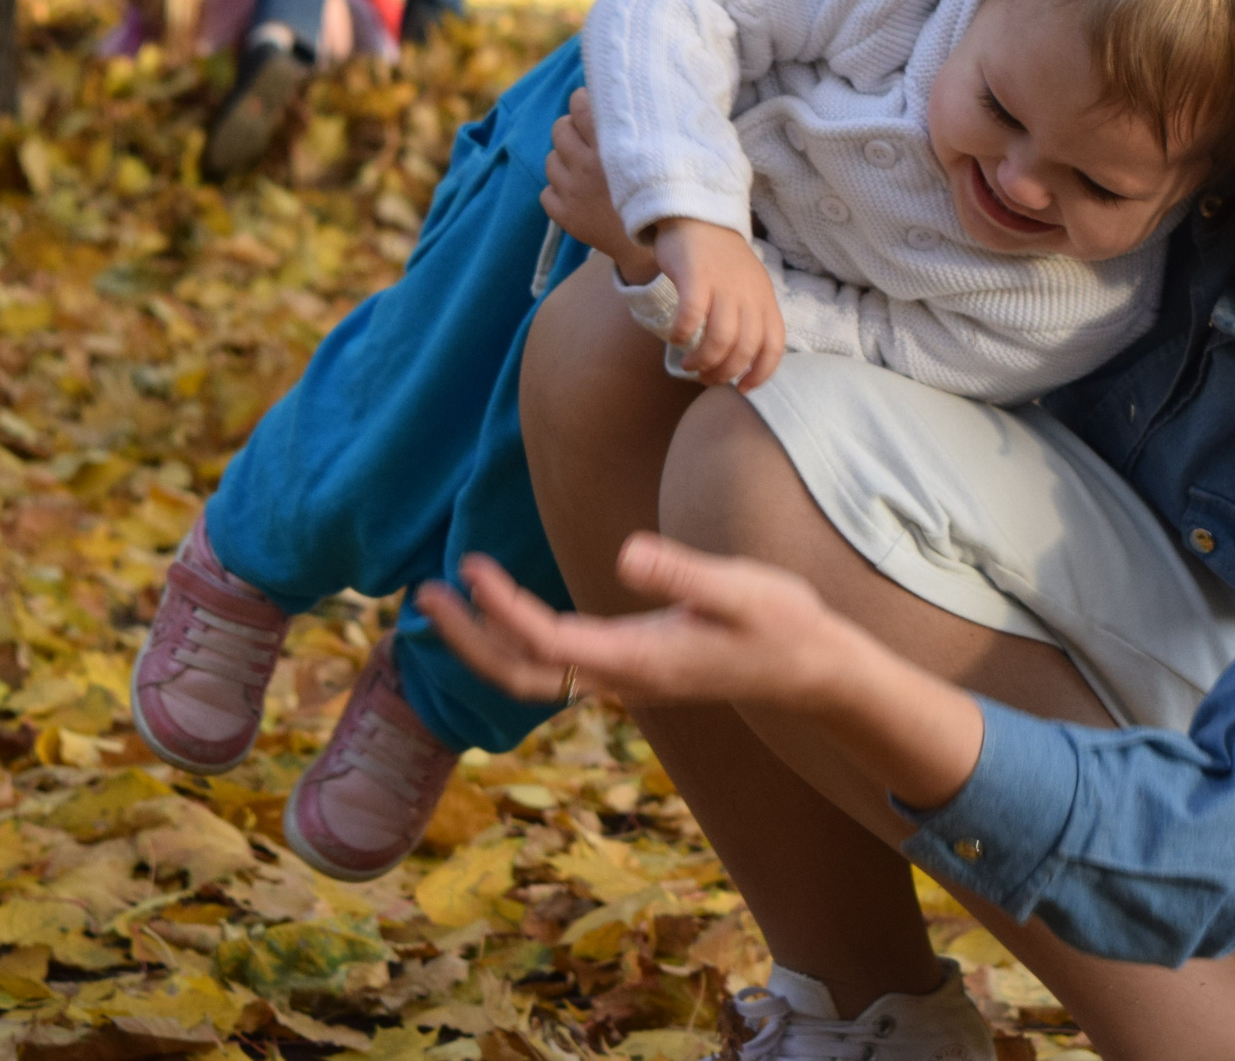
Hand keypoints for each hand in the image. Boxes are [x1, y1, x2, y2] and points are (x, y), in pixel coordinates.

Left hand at [422, 542, 838, 708]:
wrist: (812, 670)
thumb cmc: (782, 624)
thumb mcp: (743, 590)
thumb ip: (684, 574)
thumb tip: (626, 554)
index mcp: (640, 662)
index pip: (548, 641)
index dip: (503, 609)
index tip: (470, 567)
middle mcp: (622, 679)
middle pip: (521, 673)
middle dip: (467, 641)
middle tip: (421, 596)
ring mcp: (624, 679)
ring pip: (533, 674)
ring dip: (483, 643)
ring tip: (443, 600)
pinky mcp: (631, 669)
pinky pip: (554, 665)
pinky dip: (515, 642)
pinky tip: (502, 611)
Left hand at [543, 88, 655, 282]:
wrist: (657, 248)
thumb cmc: (664, 195)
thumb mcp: (659, 158)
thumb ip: (640, 129)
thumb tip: (626, 95)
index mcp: (611, 150)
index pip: (581, 107)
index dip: (582, 100)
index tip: (588, 101)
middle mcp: (586, 168)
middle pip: (559, 129)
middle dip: (570, 127)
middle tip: (585, 135)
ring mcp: (572, 193)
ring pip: (550, 160)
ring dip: (564, 159)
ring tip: (584, 167)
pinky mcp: (565, 216)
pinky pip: (546, 192)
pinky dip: (558, 191)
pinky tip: (579, 193)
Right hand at [651, 219, 786, 388]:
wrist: (698, 215)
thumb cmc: (720, 258)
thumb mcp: (749, 286)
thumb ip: (750, 316)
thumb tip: (741, 359)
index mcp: (765, 299)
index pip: (774, 346)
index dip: (761, 373)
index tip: (742, 388)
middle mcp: (749, 294)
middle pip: (745, 348)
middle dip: (725, 372)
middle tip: (706, 378)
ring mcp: (724, 285)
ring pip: (721, 338)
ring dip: (704, 360)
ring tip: (690, 365)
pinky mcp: (696, 276)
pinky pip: (692, 316)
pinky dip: (683, 334)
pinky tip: (676, 338)